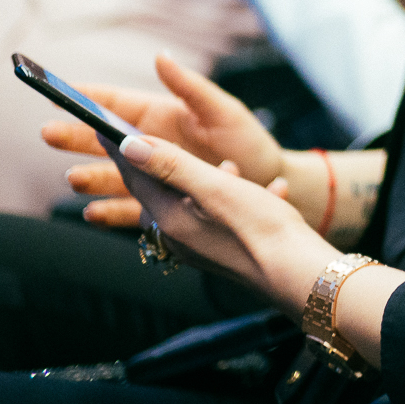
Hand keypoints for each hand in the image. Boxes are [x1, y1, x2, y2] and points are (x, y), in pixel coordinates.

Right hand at [43, 51, 284, 226]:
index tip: (59, 92)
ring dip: (90, 175)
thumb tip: (160, 56)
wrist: (270, 183)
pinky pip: (129, 208)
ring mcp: (153, 176)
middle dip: (75, 136)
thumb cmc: (248, 141)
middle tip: (49, 133)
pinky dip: (110, 211)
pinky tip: (93, 212)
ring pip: (111, 175)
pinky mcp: (162, 205)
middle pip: (104, 140)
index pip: (118, 104)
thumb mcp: (222, 110)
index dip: (89, 98)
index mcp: (161, 117)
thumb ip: (190, 87)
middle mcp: (151, 146)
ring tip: (72, 177)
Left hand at [114, 134, 404, 362]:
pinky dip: (237, 199)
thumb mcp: (215, 188)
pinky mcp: (224, 251)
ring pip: (194, 202)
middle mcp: (178, 236)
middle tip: (163, 142)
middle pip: (160, 191)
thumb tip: (129, 146)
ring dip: (209, 180)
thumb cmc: (260, 229)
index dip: (121, 149)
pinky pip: (221, 217)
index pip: (135, 176)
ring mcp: (201, 247)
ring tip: (234, 169)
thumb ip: (172, 165)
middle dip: (165, 164)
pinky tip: (269, 192)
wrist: (299, 274)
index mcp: (170, 219)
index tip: (105, 128)